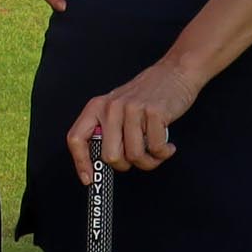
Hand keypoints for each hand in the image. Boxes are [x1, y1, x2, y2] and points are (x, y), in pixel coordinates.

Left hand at [69, 56, 202, 175]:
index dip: (81, 163)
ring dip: (149, 161)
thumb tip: (101, 165)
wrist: (175, 72)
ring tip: (156, 152)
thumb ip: (107, 130)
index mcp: (97, 107)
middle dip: (125, 165)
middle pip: (109, 156)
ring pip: (134, 156)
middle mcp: (111, 107)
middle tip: (137, 159)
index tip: (88, 179)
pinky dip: (163, 153)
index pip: (76, 138)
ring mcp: (132, 109)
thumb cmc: (147, 95)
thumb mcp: (117, 107)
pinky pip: (156, 148)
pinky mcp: (154, 112)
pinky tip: (167, 146)